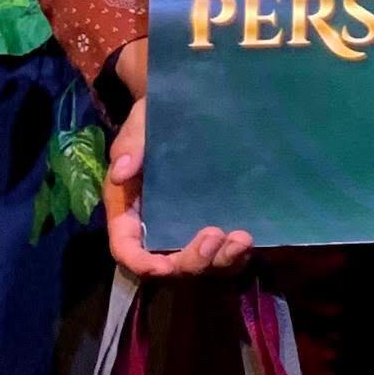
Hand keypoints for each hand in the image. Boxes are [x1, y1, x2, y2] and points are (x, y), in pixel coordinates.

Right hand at [101, 40, 254, 279]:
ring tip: (242, 240)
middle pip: (169, 265)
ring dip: (221, 262)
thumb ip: (131, 145)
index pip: (127, 250)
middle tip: (216, 237)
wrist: (186, 107)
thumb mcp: (141, 123)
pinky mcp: (213, 224)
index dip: (144, 264)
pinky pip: (223, 254)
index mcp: (128, 212)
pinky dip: (235, 256)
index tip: (165, 267)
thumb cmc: (155, 117)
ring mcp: (185, 229)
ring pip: (200, 265)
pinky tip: (251, 240)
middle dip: (192, 262)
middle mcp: (155, 229)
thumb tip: (122, 171)